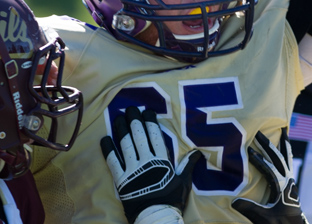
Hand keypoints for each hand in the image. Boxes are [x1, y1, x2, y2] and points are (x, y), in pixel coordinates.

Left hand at [100, 106, 201, 223]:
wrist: (155, 216)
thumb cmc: (171, 199)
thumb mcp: (183, 181)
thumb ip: (187, 164)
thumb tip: (197, 151)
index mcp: (161, 160)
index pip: (155, 136)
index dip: (150, 122)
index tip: (147, 111)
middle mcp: (146, 161)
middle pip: (139, 137)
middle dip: (135, 121)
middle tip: (131, 108)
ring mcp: (132, 170)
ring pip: (126, 145)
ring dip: (122, 130)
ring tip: (119, 117)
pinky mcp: (121, 179)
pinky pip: (113, 161)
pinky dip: (108, 150)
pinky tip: (105, 139)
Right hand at [231, 128, 308, 223]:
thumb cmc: (279, 223)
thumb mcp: (263, 218)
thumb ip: (250, 209)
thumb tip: (233, 201)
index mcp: (281, 186)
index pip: (269, 169)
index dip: (258, 159)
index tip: (249, 150)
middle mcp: (288, 179)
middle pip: (278, 158)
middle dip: (268, 145)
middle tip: (260, 132)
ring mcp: (290, 179)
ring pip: (287, 156)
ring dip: (283, 143)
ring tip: (283, 129)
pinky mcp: (290, 181)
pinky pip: (289, 162)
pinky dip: (286, 151)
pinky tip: (284, 147)